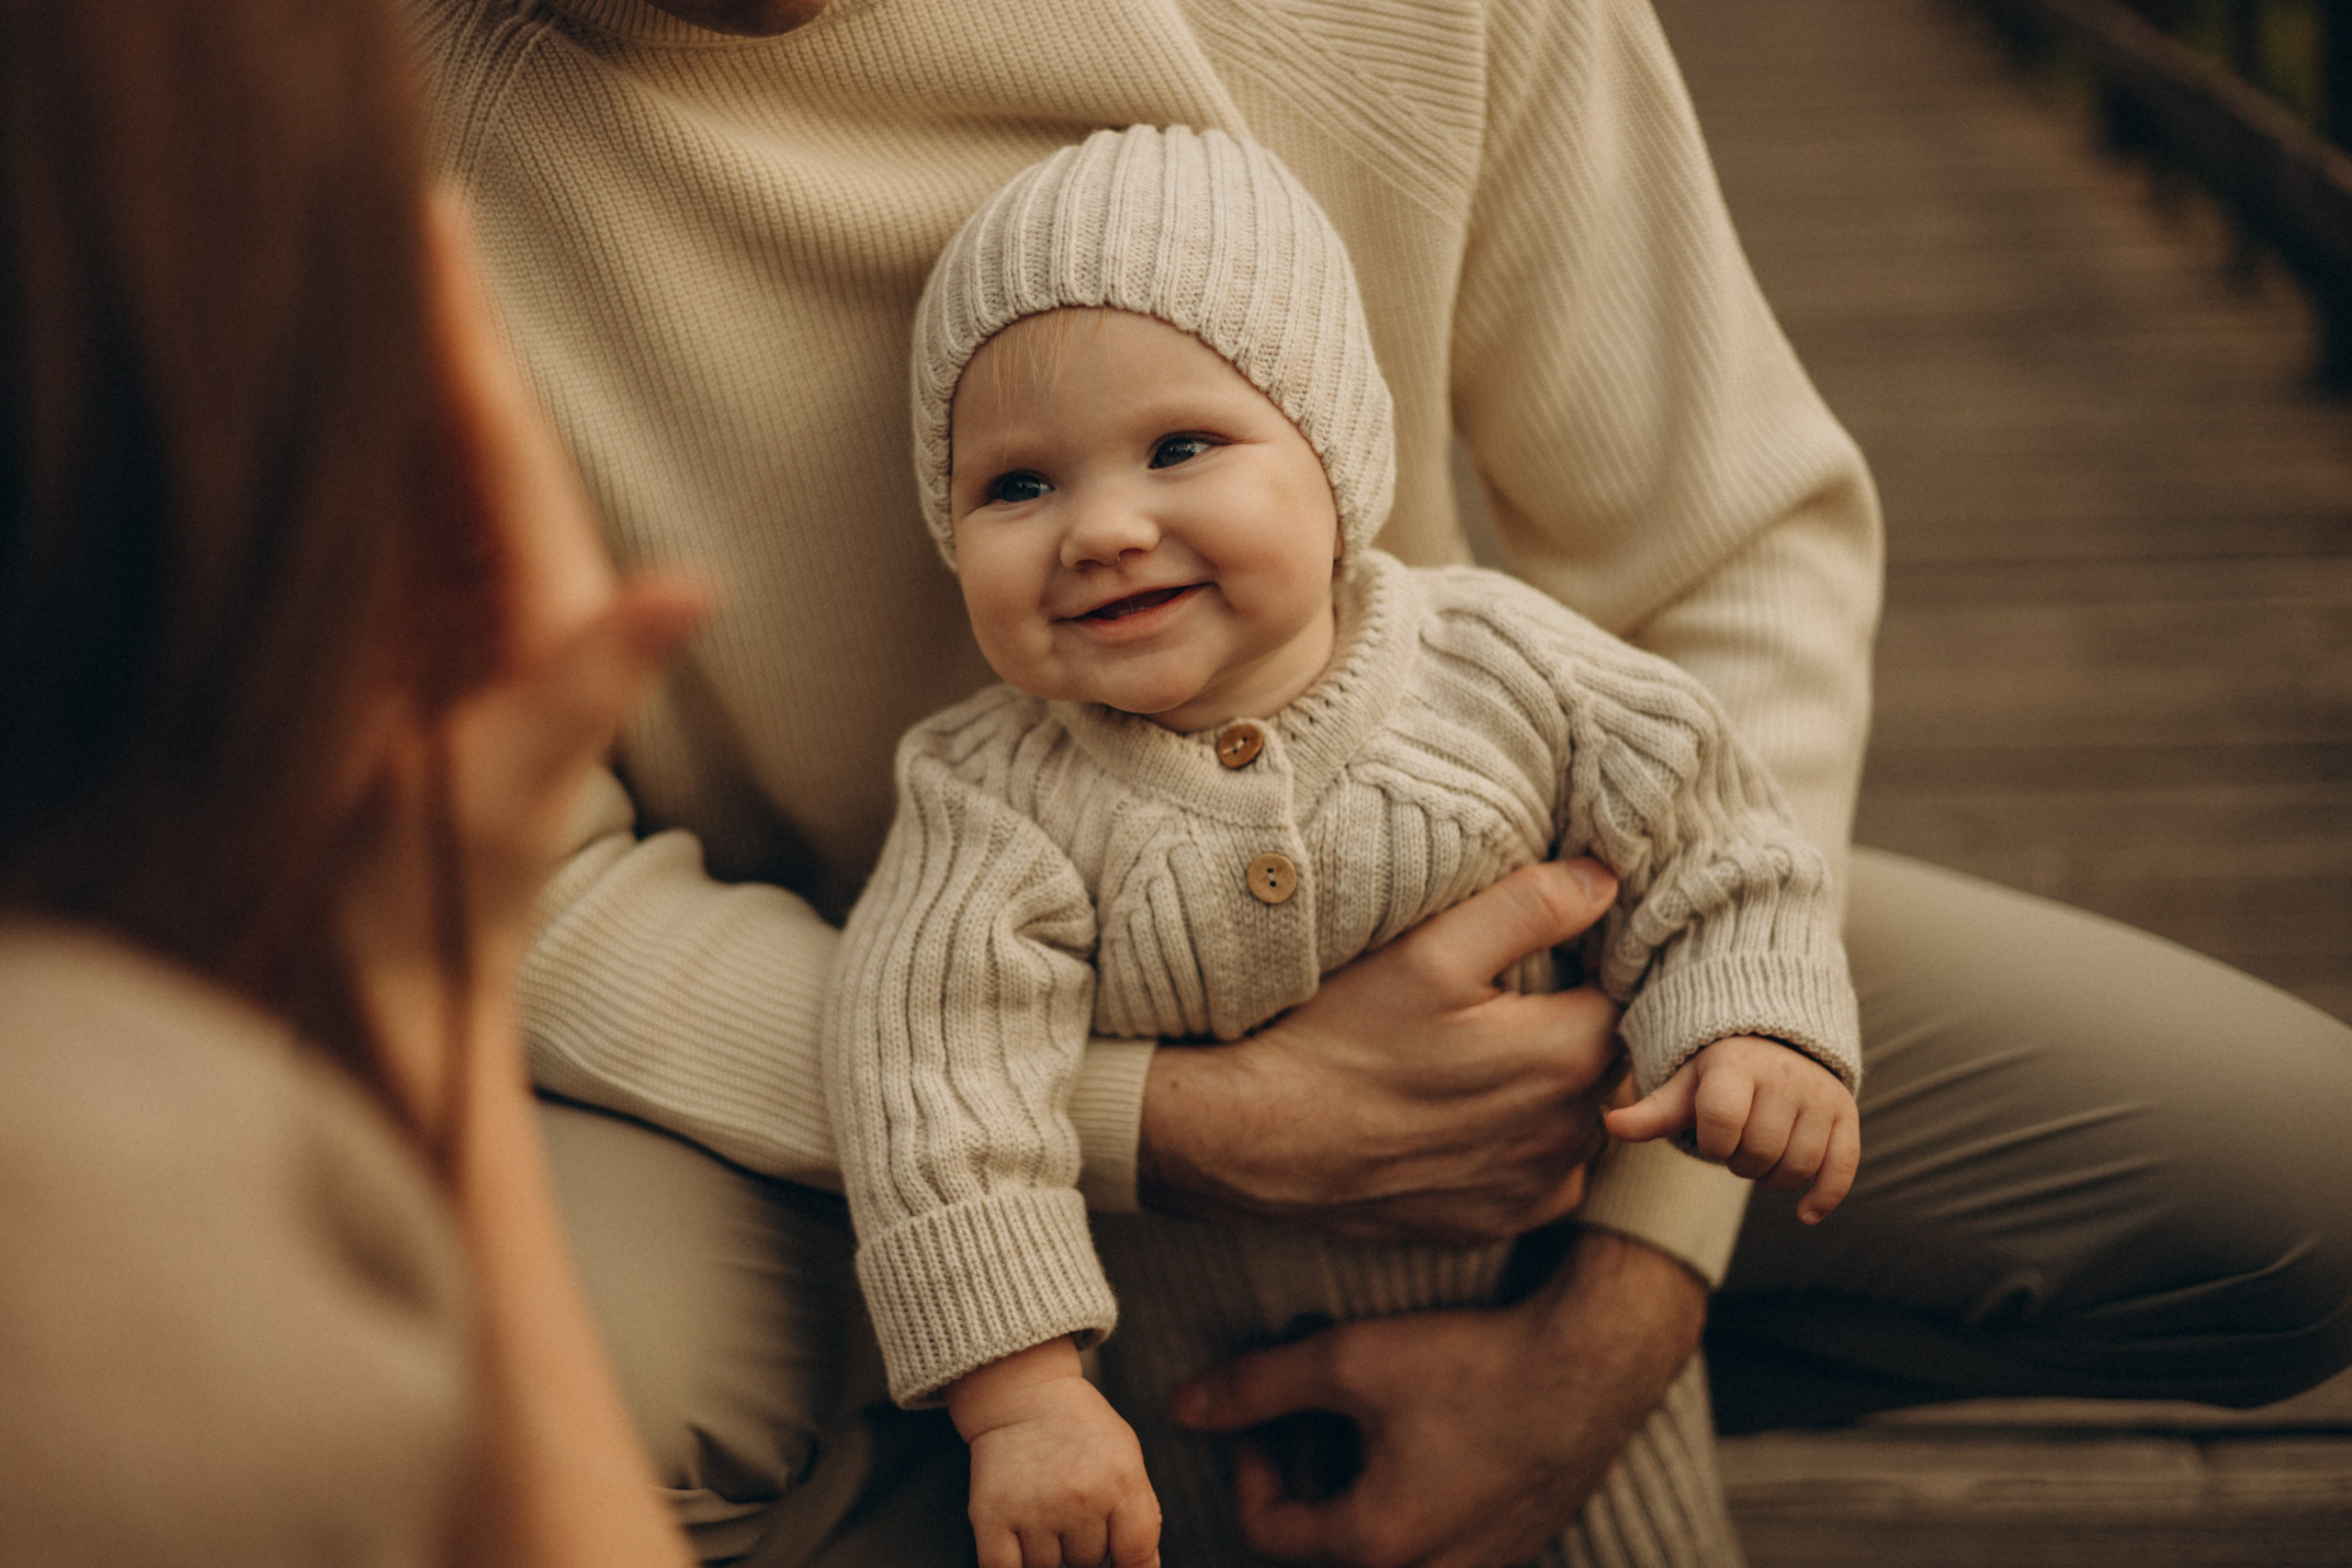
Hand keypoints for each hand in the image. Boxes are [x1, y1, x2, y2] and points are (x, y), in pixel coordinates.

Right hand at [335, 191, 707, 1142]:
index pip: (501, 444)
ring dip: (397, 367)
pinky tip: (327, 382)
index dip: (467, 336)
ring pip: (417, 464)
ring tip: (365, 253)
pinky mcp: (386, 644)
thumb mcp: (520, 782)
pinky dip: (354, 447)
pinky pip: (375, 521)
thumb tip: (689, 588)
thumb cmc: (454, 899)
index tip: (434, 225)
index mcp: (542, 610)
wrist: (399, 990)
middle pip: (461, 433)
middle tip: (394, 197)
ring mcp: (441, 617)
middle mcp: (500, 598)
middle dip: (432, 321)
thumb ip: (594, 676)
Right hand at [948, 1341, 1161, 1567]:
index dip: (1132, 1567)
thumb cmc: (1080, 1430)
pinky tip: (1020, 1540)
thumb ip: (1142, 1515)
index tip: (1120, 1565)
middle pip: (1088, 1562)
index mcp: (1120, 1480)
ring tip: (1044, 1507)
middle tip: (1070, 1503)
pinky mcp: (991, 1515)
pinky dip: (1013, 1564)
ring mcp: (1034, 1507)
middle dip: (1083, 1542)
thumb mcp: (1125, 1457)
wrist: (1023, 1394)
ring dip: (1047, 1550)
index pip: (1136, 1553)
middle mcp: (1079, 1496)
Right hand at [1136, 859, 1626, 1244]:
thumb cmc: (1341, 1038)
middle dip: (1579, 1023)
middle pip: (1610, 1058)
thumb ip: (1532, 907)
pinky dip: (1521, 1141)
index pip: (1634, 993)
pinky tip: (1464, 1112)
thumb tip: (1607, 876)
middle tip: (1514, 995)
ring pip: (1580, 1117)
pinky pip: (1541, 1171)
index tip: (1557, 951)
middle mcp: (1572, 1133)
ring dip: (1553, 1086)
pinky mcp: (1501, 1221)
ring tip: (1484, 1053)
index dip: (1599, 963)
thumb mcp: (1430, 951)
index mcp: (1571, 1056)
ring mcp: (1537, 1185)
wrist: (1263, 1142)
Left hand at [1172, 1228, 1706, 1566]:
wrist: (1594, 1362)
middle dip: (1296, 1480)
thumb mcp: (1350, 1359)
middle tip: (1305, 1413)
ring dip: (1346, 1492)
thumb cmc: (1475, 1362)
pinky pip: (1431, 1541)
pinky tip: (1414, 1434)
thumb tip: (1184, 1404)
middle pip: (1320, 1546)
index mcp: (1375, 1543)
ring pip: (1374, 1546)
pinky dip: (1401, 1498)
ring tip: (1355, 1419)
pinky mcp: (1510, 1547)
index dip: (1245, 1463)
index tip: (1260, 1410)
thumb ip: (1257, 1386)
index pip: (1263, 1530)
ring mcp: (1475, 1567)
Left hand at [1605, 1035, 1859, 1222]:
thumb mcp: (1682, 1088)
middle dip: (1739, 1163)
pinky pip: (1841, 1167)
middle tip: (1735, 1145)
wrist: (1773, 1042)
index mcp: (1737, 1065)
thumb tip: (1609, 1125)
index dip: (1712, 1143)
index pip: (1722, 1121)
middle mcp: (1784, 1075)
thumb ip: (1651, 1113)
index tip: (1712, 1136)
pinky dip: (1824, 1197)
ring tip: (1759, 1155)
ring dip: (1771, 1178)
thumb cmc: (1716, 1076)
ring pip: (1796, 1166)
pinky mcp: (1846, 1114)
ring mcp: (1819, 1094)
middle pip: (1758, 1152)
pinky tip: (1805, 1214)